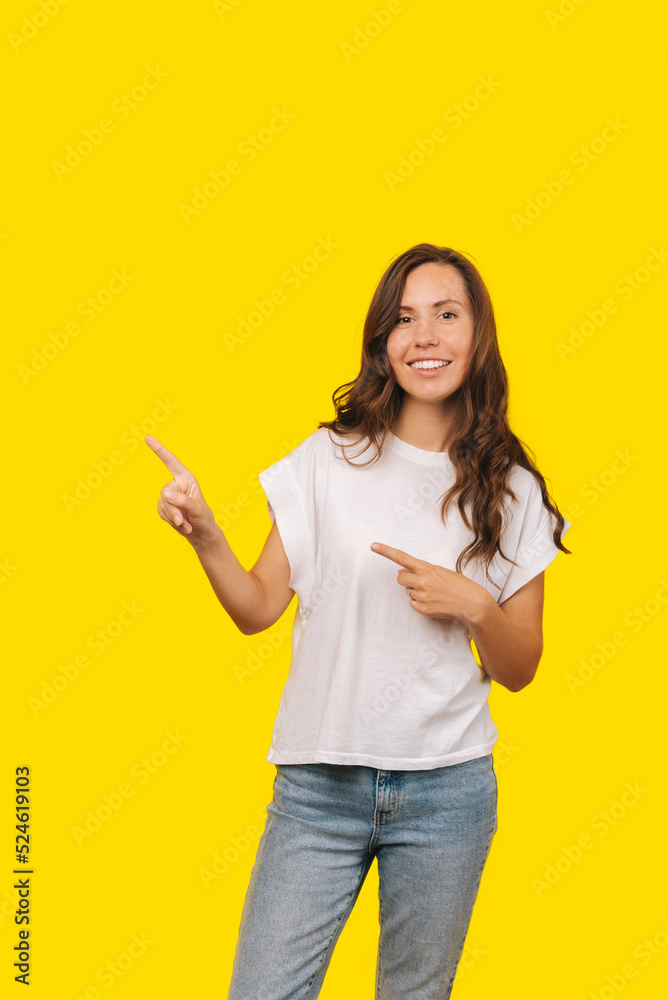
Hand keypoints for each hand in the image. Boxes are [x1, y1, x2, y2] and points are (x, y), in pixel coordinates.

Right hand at [145, 435, 221, 549]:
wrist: (201, 532)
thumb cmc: (203, 518)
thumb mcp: (197, 509)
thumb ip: (182, 500)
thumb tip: (165, 494)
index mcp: (186, 478)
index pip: (170, 462)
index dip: (159, 450)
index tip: (147, 438)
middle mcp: (176, 484)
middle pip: (165, 493)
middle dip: (173, 509)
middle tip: (182, 521)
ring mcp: (169, 495)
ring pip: (162, 504)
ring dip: (173, 518)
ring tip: (186, 525)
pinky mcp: (164, 505)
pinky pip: (160, 512)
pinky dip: (170, 520)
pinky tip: (181, 525)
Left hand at [369, 541, 492, 626]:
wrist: (471, 602)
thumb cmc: (458, 584)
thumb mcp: (440, 571)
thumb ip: (419, 571)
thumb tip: (400, 573)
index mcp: (426, 568)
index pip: (401, 557)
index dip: (385, 551)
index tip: (373, 545)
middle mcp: (421, 581)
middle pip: (400, 579)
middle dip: (407, 580)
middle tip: (422, 582)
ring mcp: (421, 596)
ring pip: (408, 592)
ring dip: (416, 591)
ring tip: (434, 593)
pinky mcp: (423, 609)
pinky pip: (412, 603)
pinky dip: (420, 602)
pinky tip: (434, 601)